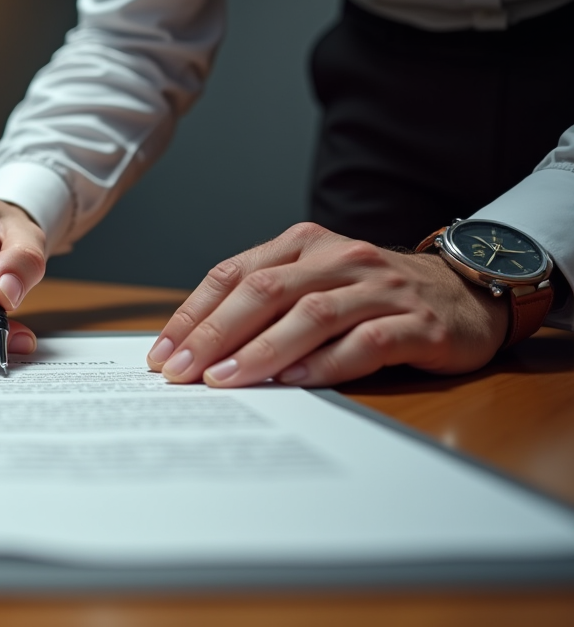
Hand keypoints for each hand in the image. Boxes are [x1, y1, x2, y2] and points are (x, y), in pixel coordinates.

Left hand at [145, 223, 509, 386]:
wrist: (466, 292)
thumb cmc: (372, 295)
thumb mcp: (314, 284)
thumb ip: (264, 306)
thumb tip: (195, 349)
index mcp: (302, 245)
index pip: (232, 274)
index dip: (192, 314)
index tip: (160, 353)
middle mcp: (338, 259)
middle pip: (263, 291)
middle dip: (214, 334)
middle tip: (181, 371)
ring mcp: (379, 288)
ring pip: (310, 314)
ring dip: (261, 350)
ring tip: (225, 379)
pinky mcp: (417, 323)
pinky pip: (365, 341)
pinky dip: (325, 362)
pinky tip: (293, 381)